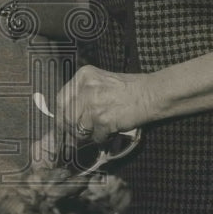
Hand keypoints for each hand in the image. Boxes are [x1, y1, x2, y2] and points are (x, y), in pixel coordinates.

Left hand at [32, 65, 154, 161]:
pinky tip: (111, 130)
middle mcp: (86, 88)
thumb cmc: (128, 89)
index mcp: (83, 76)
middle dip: (73, 129)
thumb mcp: (100, 82)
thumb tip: (66, 116)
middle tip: (80, 134)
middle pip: (67, 116)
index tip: (62, 125)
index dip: (61, 115)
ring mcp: (94, 104)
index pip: (61, 99)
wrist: (152, 94)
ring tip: (101, 129)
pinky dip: (102, 137)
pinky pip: (96, 136)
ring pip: (80, 129)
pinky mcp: (103, 119)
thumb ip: (82, 94)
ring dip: (89, 134)